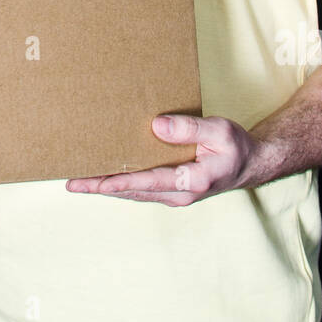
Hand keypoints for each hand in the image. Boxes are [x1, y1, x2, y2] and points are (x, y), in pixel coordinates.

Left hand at [65, 114, 266, 204]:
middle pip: (133, 191)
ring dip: (106, 188)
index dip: (121, 182)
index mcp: (191, 181)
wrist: (250, 165)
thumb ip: (190, 129)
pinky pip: (139, 188)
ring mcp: (173, 195)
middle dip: (101, 188)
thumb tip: (157, 126)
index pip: (149, 182)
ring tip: (78, 182)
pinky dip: (119, 184)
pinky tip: (103, 178)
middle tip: (72, 183)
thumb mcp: (219, 131)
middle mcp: (178, 194)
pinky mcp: (170, 190)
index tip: (97, 183)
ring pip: (133, 192)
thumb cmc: (235, 146)